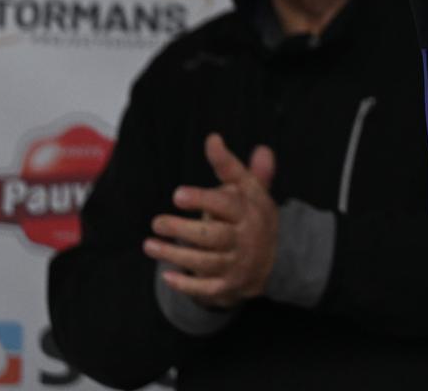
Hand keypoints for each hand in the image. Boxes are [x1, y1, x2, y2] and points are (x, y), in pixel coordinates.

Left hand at [144, 133, 279, 308]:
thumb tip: (213, 138)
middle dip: (183, 230)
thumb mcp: (251, 190)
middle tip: (156, 222)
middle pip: (213, 235)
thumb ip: (231, 167)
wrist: (277, 260)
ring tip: (149, 245)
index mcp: (250, 212)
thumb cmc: (253, 217)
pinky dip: (186, 285)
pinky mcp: (229, 286)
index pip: (227, 204)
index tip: (177, 195)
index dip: (203, 199)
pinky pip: (207, 289)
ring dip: (175, 255)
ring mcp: (237, 264)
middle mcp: (245, 238)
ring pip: (205, 262)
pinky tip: (166, 276)